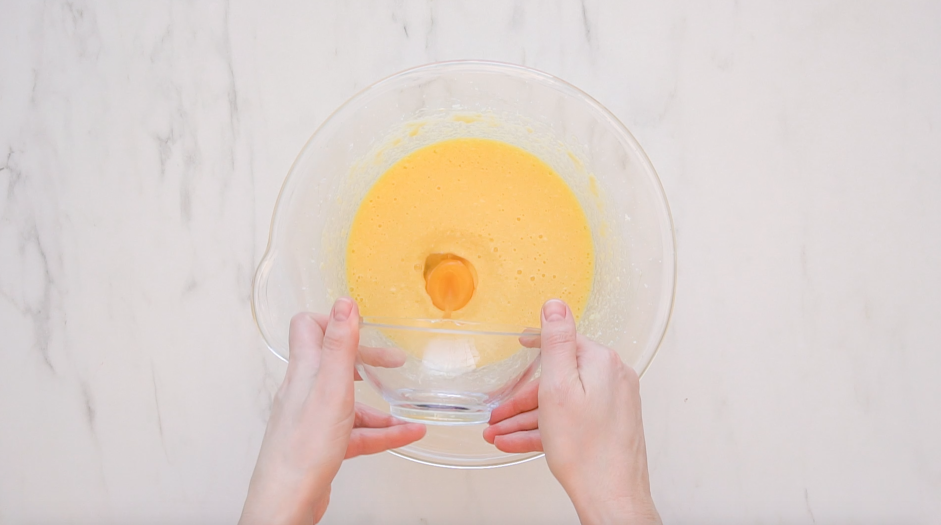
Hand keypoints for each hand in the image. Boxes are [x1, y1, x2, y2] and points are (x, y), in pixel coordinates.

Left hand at [240, 298, 425, 524]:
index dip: (334, 321)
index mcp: (305, 371)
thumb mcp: (331, 387)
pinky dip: (382, 433)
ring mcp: (313, 419)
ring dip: (378, 406)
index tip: (363, 325)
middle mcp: (305, 391)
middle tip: (392, 361)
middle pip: (335, 364)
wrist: (288, 500)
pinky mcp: (321, 444)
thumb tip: (344, 303)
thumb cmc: (303, 448)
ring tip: (406, 414)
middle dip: (366, 361)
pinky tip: (405, 436)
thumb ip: (339, 345)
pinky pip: (357, 433)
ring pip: (349, 403)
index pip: (308, 328)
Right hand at [484, 300, 660, 524]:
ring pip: (561, 403)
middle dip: (522, 397)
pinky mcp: (609, 427)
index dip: (535, 345)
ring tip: (498, 433)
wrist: (611, 496)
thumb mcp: (558, 387)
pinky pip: (570, 421)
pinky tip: (517, 442)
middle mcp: (612, 380)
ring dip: (527, 418)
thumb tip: (556, 304)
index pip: (562, 343)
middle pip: (558, 377)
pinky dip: (544, 429)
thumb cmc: (586, 449)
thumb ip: (556, 342)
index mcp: (602, 363)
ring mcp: (612, 405)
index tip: (521, 341)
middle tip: (497, 412)